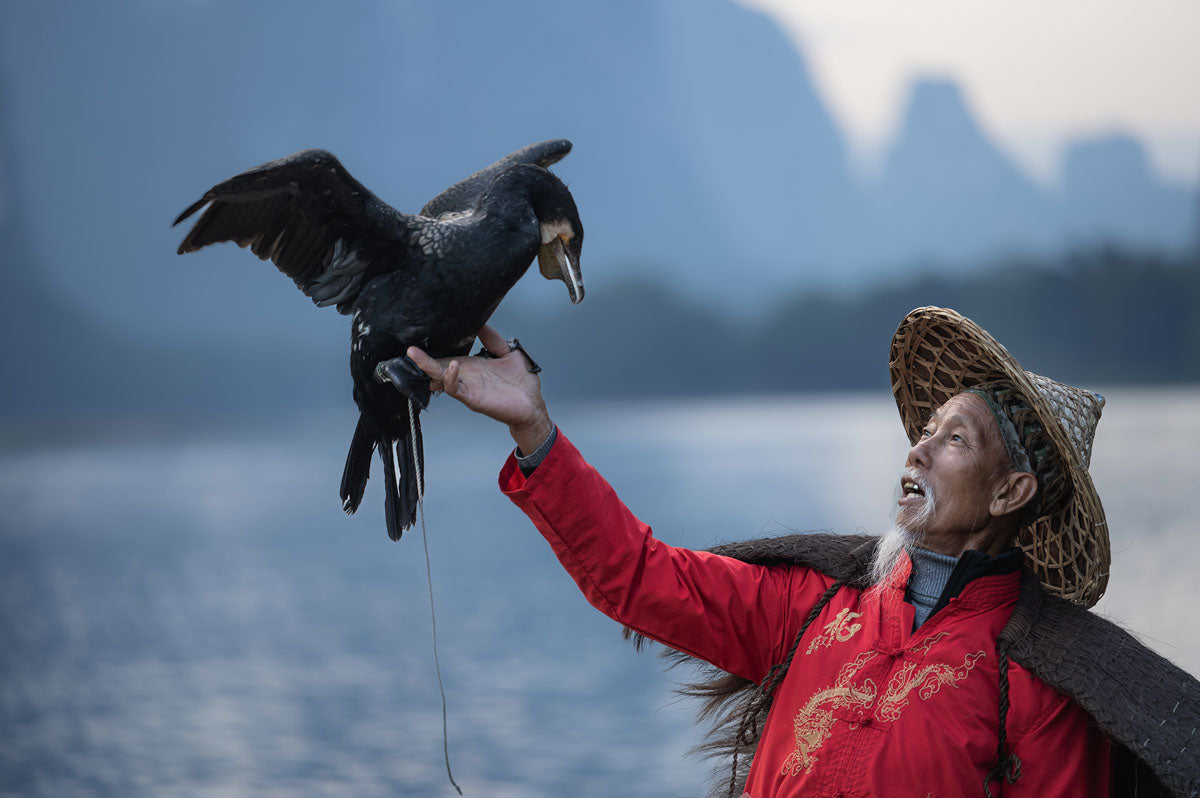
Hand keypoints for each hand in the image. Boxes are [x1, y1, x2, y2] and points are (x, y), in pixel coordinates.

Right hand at [406, 324, 553, 454]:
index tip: (418, 338)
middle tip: (407, 348)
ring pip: (441, 377)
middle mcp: (465, 376)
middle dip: (421, 359)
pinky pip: (456, 389)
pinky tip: (451, 366)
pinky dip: (450, 378)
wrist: (532, 405)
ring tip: (415, 354)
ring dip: (427, 366)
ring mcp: (467, 388)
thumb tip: (481, 322)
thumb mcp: (508, 353)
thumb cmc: (521, 384)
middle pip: (437, 367)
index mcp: (471, 365)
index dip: (432, 350)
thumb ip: (493, 339)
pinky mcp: (473, 399)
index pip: (446, 356)